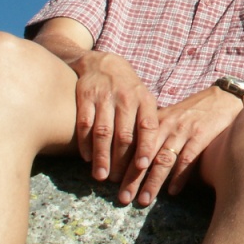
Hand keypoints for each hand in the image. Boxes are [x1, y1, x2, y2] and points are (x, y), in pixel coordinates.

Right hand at [70, 50, 158, 183]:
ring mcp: (104, 97)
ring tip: (102, 177)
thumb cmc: (128, 88)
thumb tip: (159, 152)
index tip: (143, 167)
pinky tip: (87, 158)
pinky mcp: (85, 96)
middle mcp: (126, 98)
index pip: (148, 126)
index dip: (145, 147)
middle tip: (119, 181)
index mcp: (144, 99)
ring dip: (102, 157)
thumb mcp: (144, 98)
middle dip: (121, 160)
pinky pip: (84, 124)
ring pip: (103, 132)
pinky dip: (85, 143)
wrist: (102, 62)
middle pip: (124, 135)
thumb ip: (149, 121)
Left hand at [118, 85, 243, 205]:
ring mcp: (184, 131)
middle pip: (145, 155)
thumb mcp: (171, 115)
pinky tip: (172, 191)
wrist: (224, 98)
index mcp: (157, 120)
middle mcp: (167, 126)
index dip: (123, 164)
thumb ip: (155, 130)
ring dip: (153, 181)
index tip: (112, 183)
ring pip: (164, 159)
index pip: (135, 144)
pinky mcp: (201, 136)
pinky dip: (179, 176)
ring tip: (144, 200)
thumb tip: (134, 151)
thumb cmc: (195, 110)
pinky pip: (187, 159)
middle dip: (133, 178)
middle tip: (123, 198)